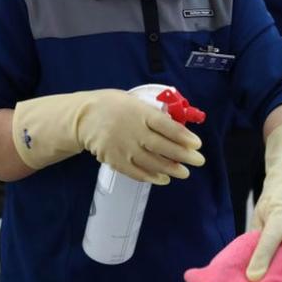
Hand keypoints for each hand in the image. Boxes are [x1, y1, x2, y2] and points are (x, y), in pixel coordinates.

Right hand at [12, 89, 204, 183]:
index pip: (166, 126)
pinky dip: (151, 177)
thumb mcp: (134, 102)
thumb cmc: (114, 106)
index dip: (183, 136)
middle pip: (163, 146)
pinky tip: (163, 178)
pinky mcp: (115, 160)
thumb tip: (176, 128)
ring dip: (171, 169)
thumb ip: (153, 114)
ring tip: (184, 173)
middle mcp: (133, 131)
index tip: (197, 144)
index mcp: (140, 113)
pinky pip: (136, 172)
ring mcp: (123, 147)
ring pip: (152, 162)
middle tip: (198, 161)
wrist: (83, 117)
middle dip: (184, 155)